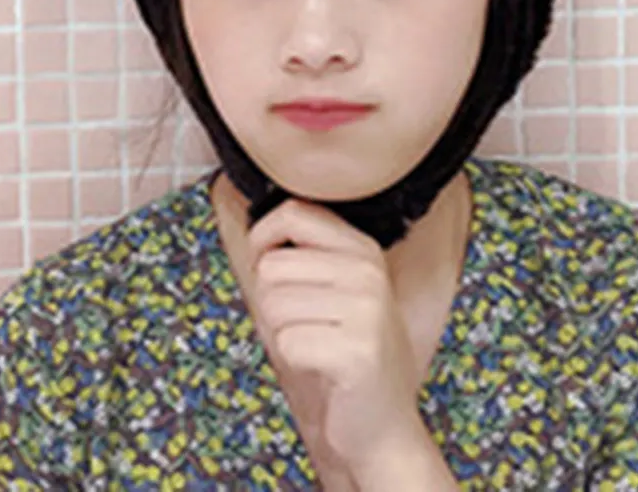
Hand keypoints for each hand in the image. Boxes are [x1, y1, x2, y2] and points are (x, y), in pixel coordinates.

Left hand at [243, 197, 426, 475]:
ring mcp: (367, 309)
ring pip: (273, 304)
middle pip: (271, 266)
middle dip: (269, 302)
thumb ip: (303, 258)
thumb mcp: (334, 291)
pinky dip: (293, 360)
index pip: (293, 213)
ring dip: (281, 333)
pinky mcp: (357, 351)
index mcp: (362, 248)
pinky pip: (287, 342)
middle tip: (300, 326)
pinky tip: (321, 367)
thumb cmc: (345, 355)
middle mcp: (368, 271)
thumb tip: (254, 237)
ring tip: (314, 346)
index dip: (262, 237)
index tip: (263, 264)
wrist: (382, 425)